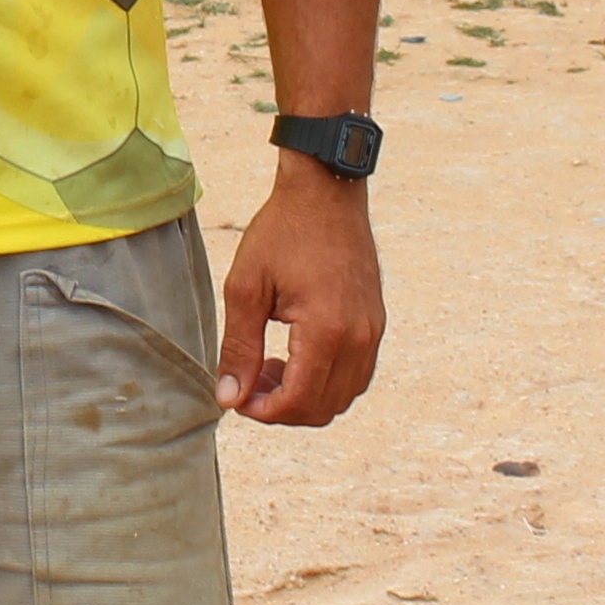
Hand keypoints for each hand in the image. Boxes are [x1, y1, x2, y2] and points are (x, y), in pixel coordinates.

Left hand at [217, 164, 382, 426]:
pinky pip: (355, 374)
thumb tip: (229, 398)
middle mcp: (360, 337)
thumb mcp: (246, 288)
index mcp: (326, 330)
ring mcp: (373, 331)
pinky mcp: (375, 323)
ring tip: (268, 367)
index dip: (263, 412)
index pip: (299, 402)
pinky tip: (293, 357)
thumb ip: (238, 348)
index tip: (236, 397)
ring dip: (304, 397)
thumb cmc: (282, 232)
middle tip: (248, 382)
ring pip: (342, 397)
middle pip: (323, 409)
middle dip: (281, 408)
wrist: (326, 192)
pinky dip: (325, 380)